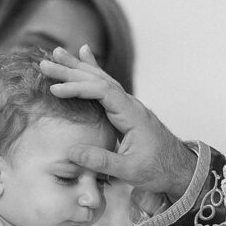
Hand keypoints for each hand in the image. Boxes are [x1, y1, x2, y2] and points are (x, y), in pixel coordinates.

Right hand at [40, 45, 196, 200]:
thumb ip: (102, 161)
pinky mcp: (126, 110)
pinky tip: (84, 57)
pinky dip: (93, 73)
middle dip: (72, 71)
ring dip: (79, 67)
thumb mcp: (129, 170)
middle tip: (45, 64)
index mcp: (132, 115)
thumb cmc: (158, 170)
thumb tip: (71, 152)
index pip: (103, 92)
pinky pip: (106, 87)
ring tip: (56, 54)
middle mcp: (131, 104)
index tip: (55, 90)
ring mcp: (129, 106)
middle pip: (99, 80)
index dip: (79, 89)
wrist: (180, 169)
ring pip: (102, 80)